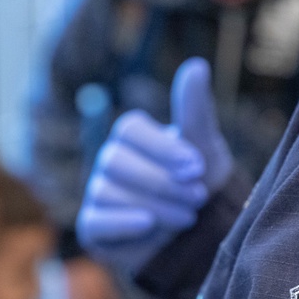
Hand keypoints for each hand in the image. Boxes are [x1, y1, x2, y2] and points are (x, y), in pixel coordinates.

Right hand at [77, 57, 232, 272]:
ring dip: (155, 206)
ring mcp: (99, 192)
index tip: (197, 167)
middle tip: (199, 197)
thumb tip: (197, 65)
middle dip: (163, 182)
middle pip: (118, 162)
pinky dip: (123, 223)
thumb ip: (195, 109)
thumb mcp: (204, 146)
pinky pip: (97, 221)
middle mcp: (110, 160)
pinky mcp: (94, 227)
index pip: (131, 130)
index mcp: (131, 135)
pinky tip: (148, 225)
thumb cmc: (200, 182)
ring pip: (110, 193)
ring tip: (188, 217)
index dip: (163, 149)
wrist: (201, 234)